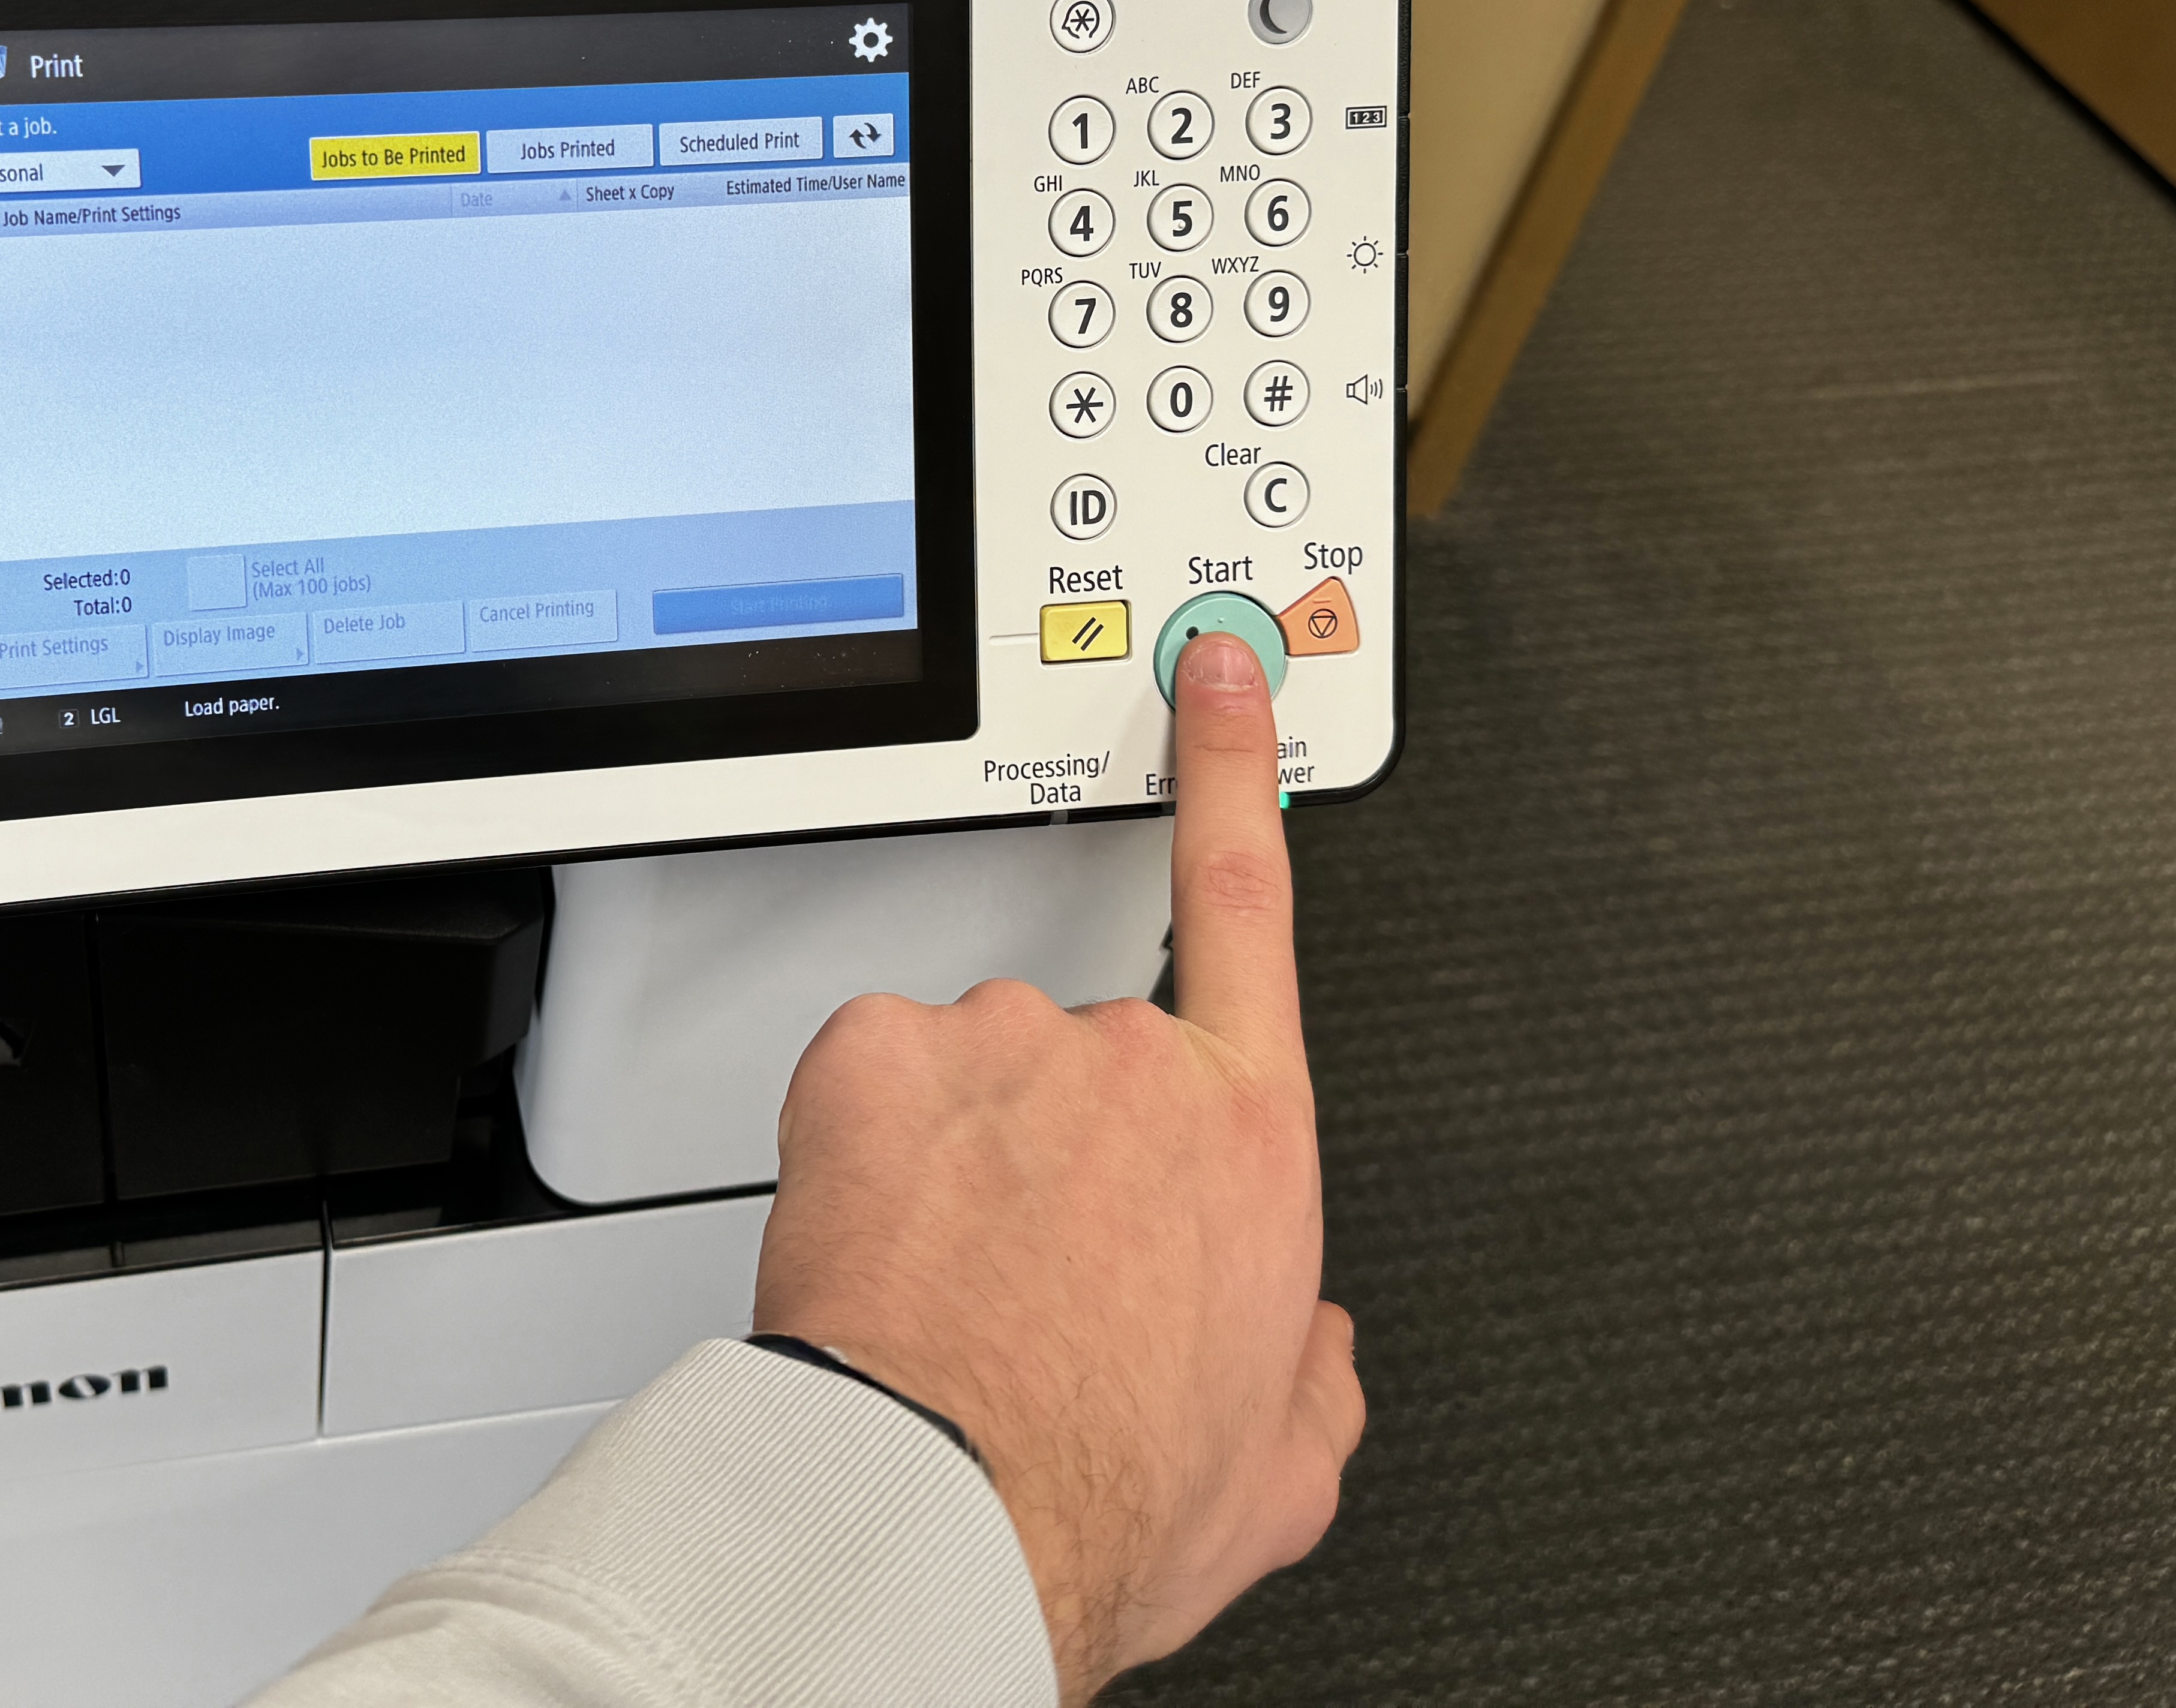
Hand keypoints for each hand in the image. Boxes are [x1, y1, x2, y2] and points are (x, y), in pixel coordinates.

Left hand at [751, 632, 1362, 1695]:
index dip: (1234, 765)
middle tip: (1019, 1267)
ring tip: (950, 1280)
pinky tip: (881, 1239)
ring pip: (970, 1074)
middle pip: (1083, 1057)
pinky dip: (866, 1144)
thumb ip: (1310, 1367)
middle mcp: (1133, 1064)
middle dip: (1050, 1144)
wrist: (953, 1505)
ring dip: (955, 1153)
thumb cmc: (1106, 1492)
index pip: (1249, 900)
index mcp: (1247, 1135)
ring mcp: (1002, 1044)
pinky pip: (871, 1077)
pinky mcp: (878, 1053)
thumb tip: (1309, 1341)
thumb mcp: (1279, 1463)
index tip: (1215, 670)